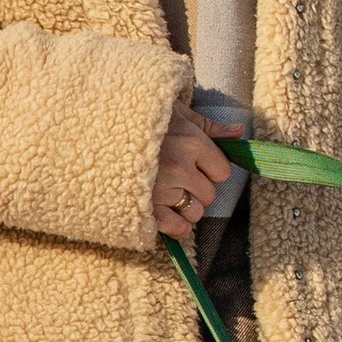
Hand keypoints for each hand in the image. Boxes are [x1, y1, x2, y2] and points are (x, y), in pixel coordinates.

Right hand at [153, 106, 242, 240]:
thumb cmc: (143, 119)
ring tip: (170, 193)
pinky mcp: (146, 206)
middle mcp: (180, 167)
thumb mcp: (177, 113)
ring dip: (186, 207)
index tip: (196, 163)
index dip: (211, 169)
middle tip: (179, 177)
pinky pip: (176, 228)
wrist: (102, 126)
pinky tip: (168, 214)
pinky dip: (176, 226)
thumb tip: (239, 133)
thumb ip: (209, 126)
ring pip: (195, 213)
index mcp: (192, 143)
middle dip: (198, 188)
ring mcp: (162, 189)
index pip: (222, 171)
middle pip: (209, 195)